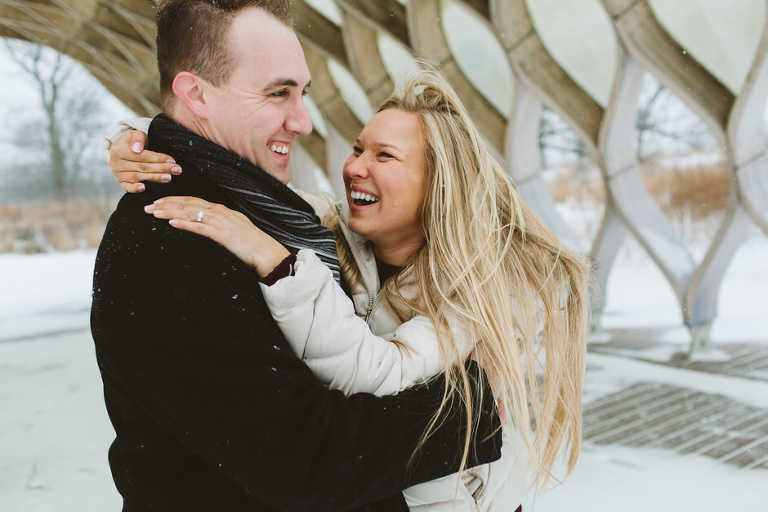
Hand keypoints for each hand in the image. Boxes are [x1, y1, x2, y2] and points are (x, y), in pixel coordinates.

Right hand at [109, 130, 181, 192]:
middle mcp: (115, 163)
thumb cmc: (134, 142)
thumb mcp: (136, 134)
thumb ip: (137, 137)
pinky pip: (127, 187)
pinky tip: (144, 188)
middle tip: (177, 170)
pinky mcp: (121, 183)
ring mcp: (118, 174)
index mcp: (118, 149)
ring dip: (155, 178)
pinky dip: (135, 189)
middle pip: (142, 167)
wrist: (125, 150)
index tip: (172, 160)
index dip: (157, 158)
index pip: (141, 156)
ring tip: (169, 177)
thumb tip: (137, 148)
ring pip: (139, 177)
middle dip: (161, 168)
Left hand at [145, 196, 289, 276]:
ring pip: (191, 213)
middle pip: (189, 204)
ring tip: (154, 213)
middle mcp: (221, 213)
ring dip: (170, 212)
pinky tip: (172, 223)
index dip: (175, 200)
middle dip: (167, 204)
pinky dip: (185, 224)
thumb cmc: (253, 246)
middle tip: (148, 206)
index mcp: (223, 211)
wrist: (268, 254)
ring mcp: (222, 223)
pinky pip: (200, 228)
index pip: (195, 201)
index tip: (159, 202)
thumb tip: (205, 228)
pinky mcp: (223, 235)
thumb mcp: (235, 231)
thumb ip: (220, 227)